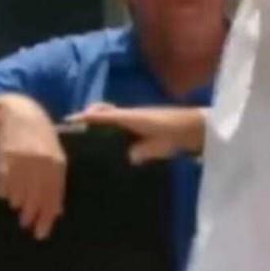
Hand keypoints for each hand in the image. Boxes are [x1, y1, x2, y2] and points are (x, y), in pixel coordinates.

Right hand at [0, 94, 66, 239]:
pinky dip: (4, 192)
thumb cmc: (41, 135)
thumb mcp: (55, 154)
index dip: (47, 216)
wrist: (19, 112)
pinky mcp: (4, 159)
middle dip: (32, 216)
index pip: (53, 196)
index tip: (42, 231)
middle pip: (36, 198)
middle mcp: (41, 164)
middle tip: (27, 226)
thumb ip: (56, 180)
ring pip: (18, 194)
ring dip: (18, 204)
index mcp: (57, 162)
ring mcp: (22, 162)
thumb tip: (58, 209)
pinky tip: (6, 195)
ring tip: (18, 210)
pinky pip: (3, 185)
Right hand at [66, 104, 205, 163]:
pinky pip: (124, 127)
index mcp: (132, 116)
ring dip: (101, 125)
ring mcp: (140, 120)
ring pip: (114, 120)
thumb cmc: (180, 132)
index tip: (67, 122)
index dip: (85, 117)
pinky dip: (114, 131)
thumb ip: (146, 150)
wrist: (201, 128)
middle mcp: (132, 115)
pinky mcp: (147, 128)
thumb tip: (129, 157)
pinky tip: (112, 148)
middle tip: (74, 133)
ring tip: (87, 143)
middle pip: (105, 113)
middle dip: (90, 118)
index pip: (103, 114)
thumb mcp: (163, 143)